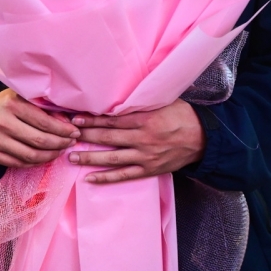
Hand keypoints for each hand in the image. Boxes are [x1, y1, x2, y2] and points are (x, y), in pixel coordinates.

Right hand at [0, 89, 78, 167]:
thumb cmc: (7, 105)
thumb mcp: (24, 98)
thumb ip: (45, 109)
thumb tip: (68, 124)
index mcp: (11, 104)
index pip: (43, 122)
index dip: (62, 130)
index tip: (75, 132)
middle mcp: (1, 122)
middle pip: (39, 141)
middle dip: (60, 143)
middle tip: (70, 142)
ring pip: (31, 156)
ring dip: (50, 155)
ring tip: (59, 150)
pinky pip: (20, 164)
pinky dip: (36, 162)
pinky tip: (44, 156)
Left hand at [69, 100, 205, 182]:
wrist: (204, 138)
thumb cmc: (182, 115)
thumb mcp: (162, 101)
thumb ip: (140, 100)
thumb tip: (118, 92)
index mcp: (145, 119)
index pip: (112, 120)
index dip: (92, 120)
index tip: (75, 119)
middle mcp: (143, 139)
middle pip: (108, 137)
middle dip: (85, 136)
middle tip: (67, 136)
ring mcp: (145, 156)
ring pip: (112, 158)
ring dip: (90, 157)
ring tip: (71, 157)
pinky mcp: (149, 170)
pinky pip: (124, 175)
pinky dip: (106, 178)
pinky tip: (89, 178)